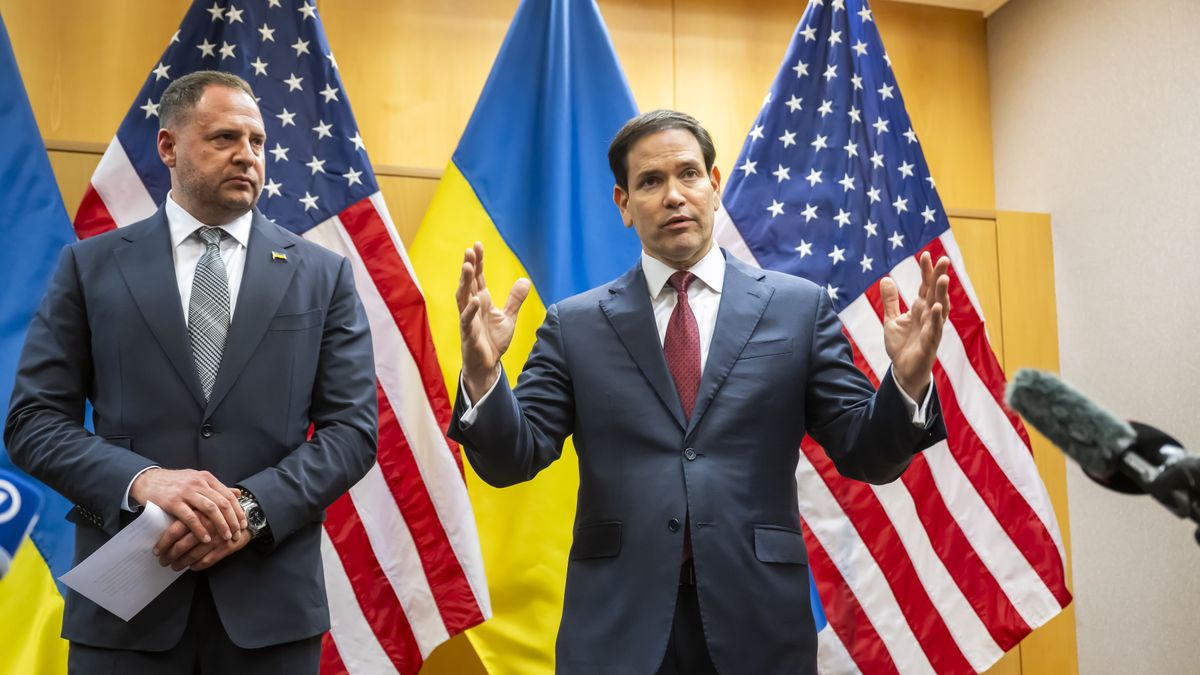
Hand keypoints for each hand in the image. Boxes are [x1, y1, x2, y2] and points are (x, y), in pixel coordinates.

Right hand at [131, 468, 245, 552]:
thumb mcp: (197, 480)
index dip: (238, 511)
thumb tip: (238, 493)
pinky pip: (190, 517)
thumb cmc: (175, 483)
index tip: (243, 524)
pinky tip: (206, 539)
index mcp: (206, 478)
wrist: (147, 480)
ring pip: (210, 509)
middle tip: (237, 534)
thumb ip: (216, 488)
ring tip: (226, 538)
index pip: (228, 495)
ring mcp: (186, 492)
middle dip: (232, 521)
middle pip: (222, 503)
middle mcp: (198, 483)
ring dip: (220, 525)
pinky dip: (200, 529)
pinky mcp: (172, 502)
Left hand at [158, 513, 251, 571]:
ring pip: (193, 556)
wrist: (249, 516)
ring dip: (181, 563)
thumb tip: (161, 519)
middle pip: (181, 545)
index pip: (175, 530)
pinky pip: (207, 561)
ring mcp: (217, 538)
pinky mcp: (226, 547)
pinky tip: (192, 567)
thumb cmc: (222, 512)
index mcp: (198, 513)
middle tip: (162, 561)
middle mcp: (207, 525)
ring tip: (174, 566)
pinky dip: (197, 566)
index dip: (163, 543)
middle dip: (169, 556)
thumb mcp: (205, 507)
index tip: (156, 550)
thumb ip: (188, 512)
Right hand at [456, 242, 530, 400]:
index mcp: (481, 301)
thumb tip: (525, 280)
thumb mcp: (508, 318)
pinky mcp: (468, 334)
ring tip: (466, 267)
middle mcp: (472, 307)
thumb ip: (515, 299)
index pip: (478, 278)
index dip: (478, 262)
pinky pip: (467, 320)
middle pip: (468, 283)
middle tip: (469, 250)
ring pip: (462, 297)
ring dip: (464, 282)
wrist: (487, 365)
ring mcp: (468, 320)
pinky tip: (474, 300)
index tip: (477, 245)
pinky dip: (470, 310)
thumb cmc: (493, 341)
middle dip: (468, 266)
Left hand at [880, 251, 950, 399]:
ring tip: (943, 279)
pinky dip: (935, 319)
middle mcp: (929, 316)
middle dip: (939, 276)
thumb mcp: (891, 320)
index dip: (926, 271)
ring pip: (939, 308)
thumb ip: (890, 301)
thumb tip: (885, 278)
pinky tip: (935, 308)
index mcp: (920, 309)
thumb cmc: (902, 345)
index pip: (925, 286)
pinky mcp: (929, 343)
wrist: (903, 370)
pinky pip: (934, 330)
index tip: (926, 254)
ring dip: (941, 294)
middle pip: (935, 293)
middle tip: (943, 259)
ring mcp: (931, 329)